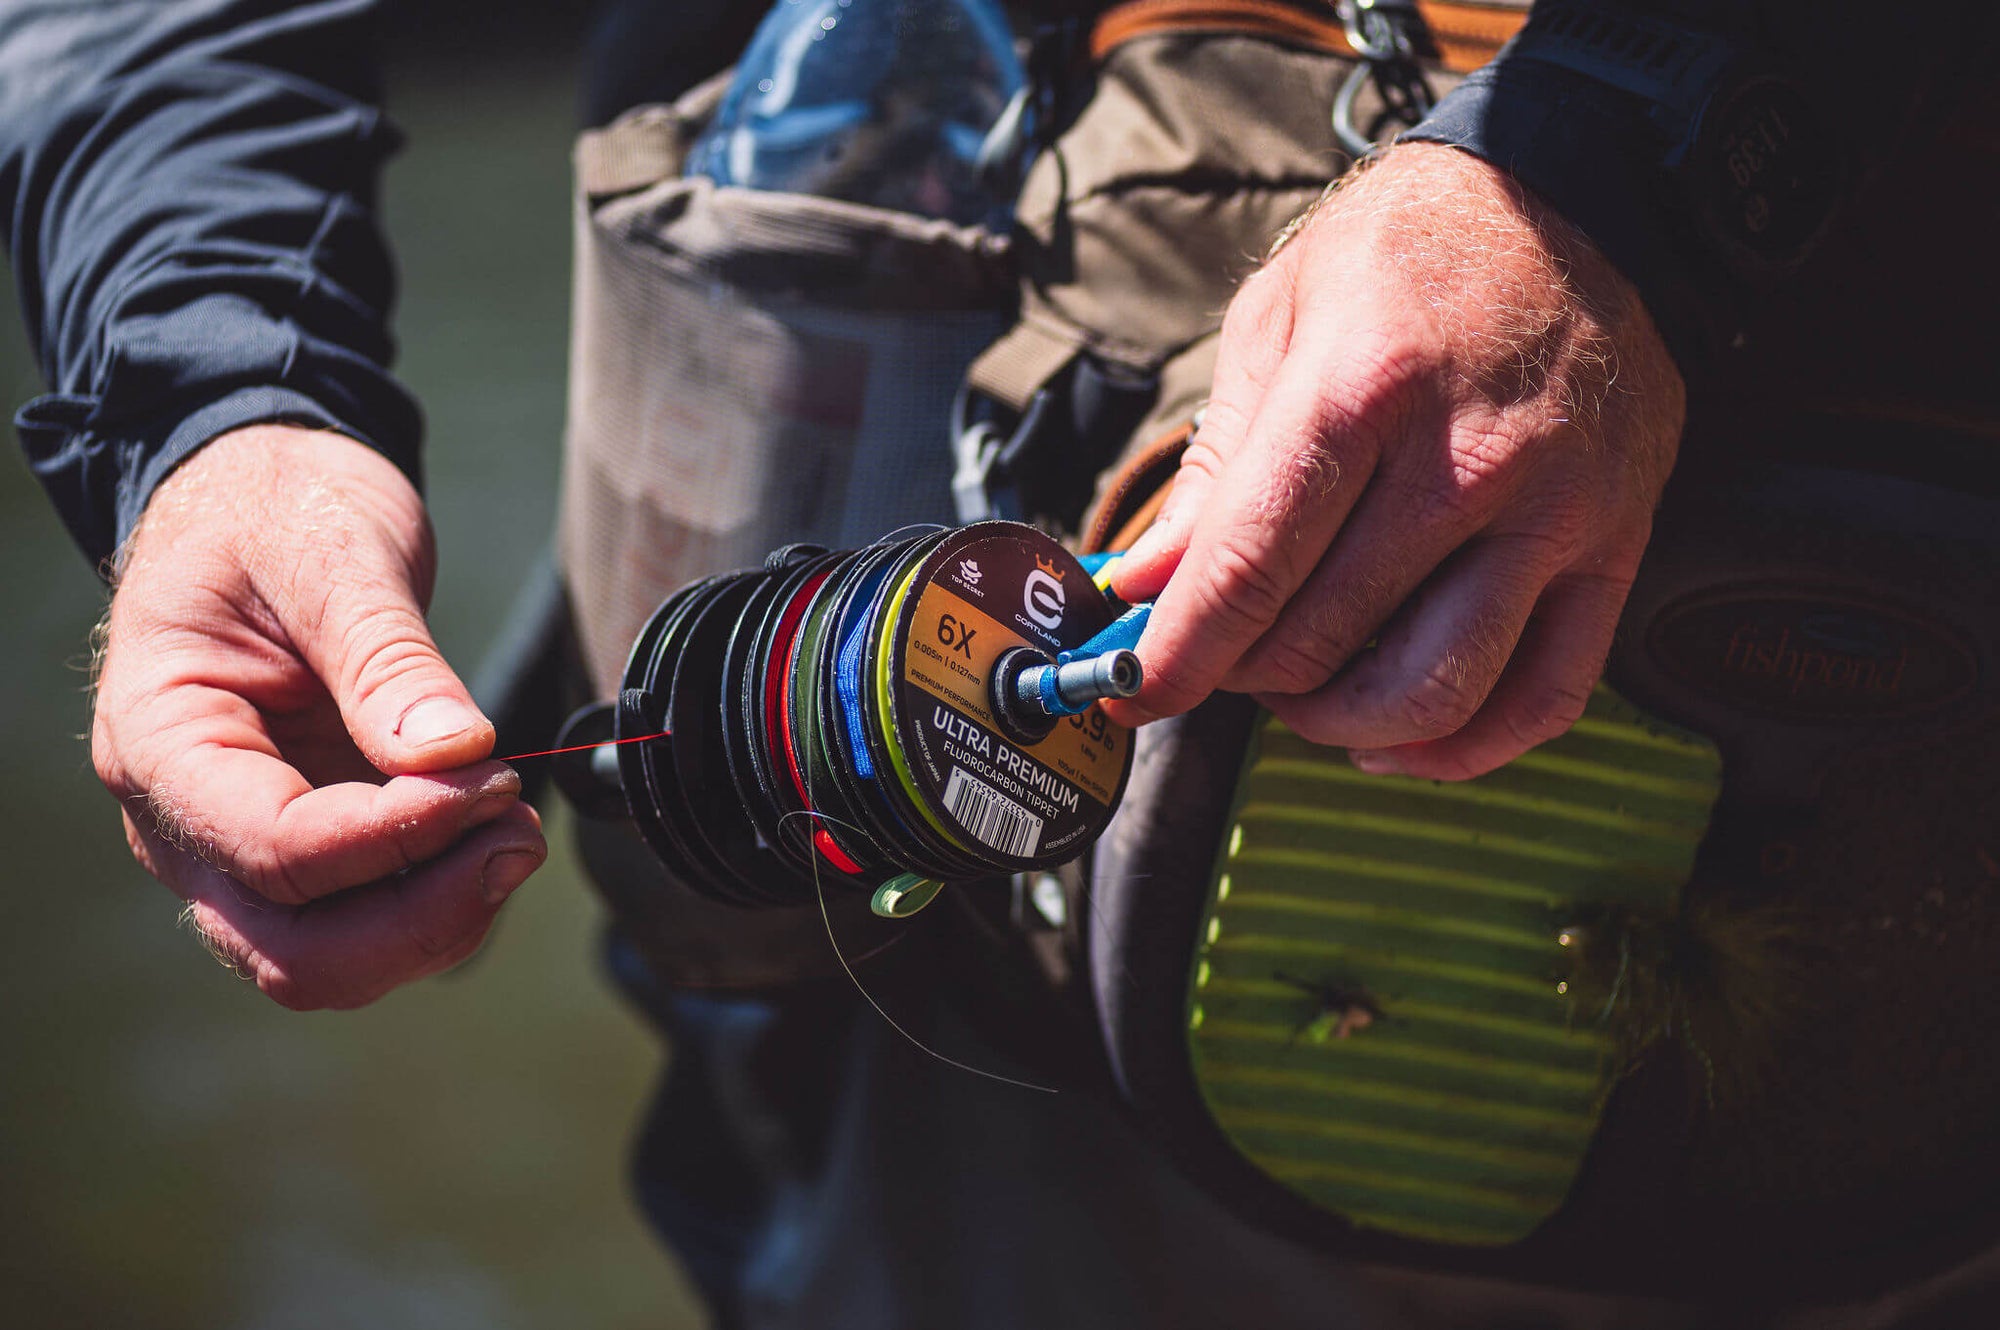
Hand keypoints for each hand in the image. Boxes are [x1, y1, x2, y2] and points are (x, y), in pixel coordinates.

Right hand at [92, 425, 546, 1008]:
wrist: (266, 496)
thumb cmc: (277, 510)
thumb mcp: (334, 554)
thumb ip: (387, 657)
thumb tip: (455, 751)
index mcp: (158, 740)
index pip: (273, 849)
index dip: (396, 836)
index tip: (490, 781)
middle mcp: (184, 819)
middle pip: (294, 950)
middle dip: (422, 917)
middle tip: (519, 833)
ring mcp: (242, 845)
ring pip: (333, 958)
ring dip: (440, 918)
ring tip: (515, 826)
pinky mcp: (308, 846)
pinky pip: (369, 919)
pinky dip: (442, 897)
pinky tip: (494, 828)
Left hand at [1108, 144, 1685, 779]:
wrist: (1581, 193)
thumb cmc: (1409, 252)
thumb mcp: (1278, 319)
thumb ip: (1214, 466)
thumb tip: (1145, 584)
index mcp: (1363, 388)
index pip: (1249, 569)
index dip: (1175, 653)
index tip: (1130, 690)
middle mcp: (1470, 459)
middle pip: (1325, 640)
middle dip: (1243, 673)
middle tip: (1218, 654)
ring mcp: (1556, 512)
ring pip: (1432, 692)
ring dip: (1336, 721)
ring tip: (1298, 690)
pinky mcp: (1617, 548)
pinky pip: (1543, 699)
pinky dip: (1456, 749)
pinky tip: (1393, 735)